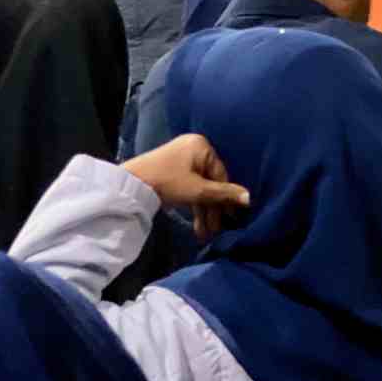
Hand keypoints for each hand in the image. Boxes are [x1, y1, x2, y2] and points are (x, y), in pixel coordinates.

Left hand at [123, 133, 249, 240]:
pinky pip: (189, 187)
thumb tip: (249, 198)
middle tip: (216, 231)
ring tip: (205, 234)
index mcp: (201, 146)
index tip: (230, 218)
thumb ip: (224, 194)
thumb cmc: (168, 182)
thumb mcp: (199, 191)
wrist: (132, 183)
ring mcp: (182, 159)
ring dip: (203, 212)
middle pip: (210, 182)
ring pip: (199, 188)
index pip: (221, 174)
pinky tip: (197, 226)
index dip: (225, 198)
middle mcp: (193, 148)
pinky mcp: (173, 171)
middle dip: (212, 209)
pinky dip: (193, 205)